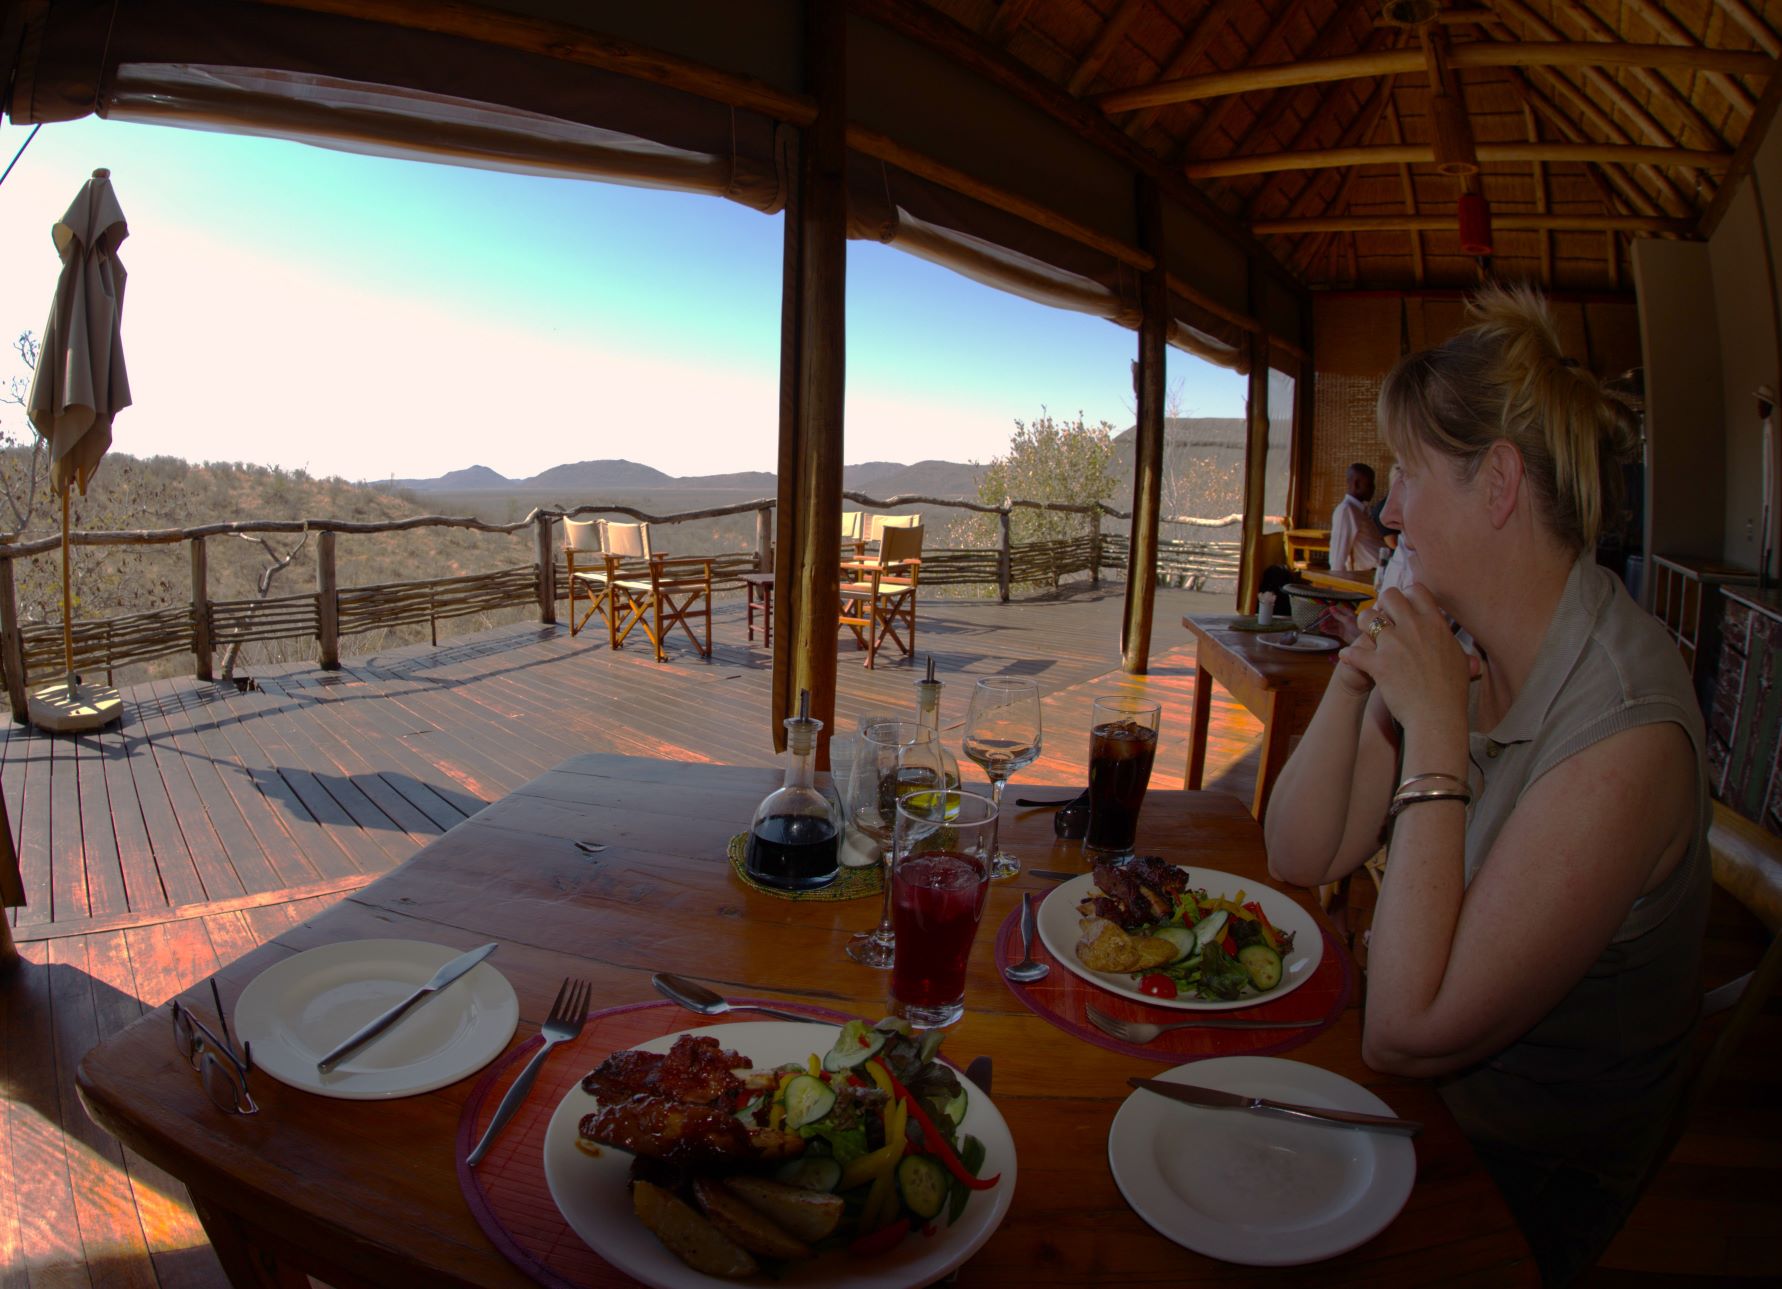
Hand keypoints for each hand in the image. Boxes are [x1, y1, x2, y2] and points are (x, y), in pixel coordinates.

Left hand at [1338, 586, 1474, 736]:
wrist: (1438, 716)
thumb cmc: (1452, 693)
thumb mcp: (1463, 666)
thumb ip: (1462, 656)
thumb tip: (1473, 661)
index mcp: (1435, 624)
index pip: (1417, 590)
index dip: (1407, 595)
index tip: (1403, 607)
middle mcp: (1413, 628)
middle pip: (1389, 596)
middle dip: (1382, 604)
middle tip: (1383, 619)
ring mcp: (1394, 644)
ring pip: (1367, 616)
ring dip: (1363, 623)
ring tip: (1366, 634)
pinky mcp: (1378, 663)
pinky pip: (1353, 651)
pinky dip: (1348, 655)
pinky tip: (1347, 657)